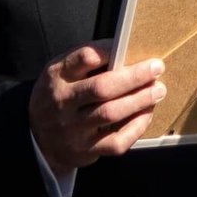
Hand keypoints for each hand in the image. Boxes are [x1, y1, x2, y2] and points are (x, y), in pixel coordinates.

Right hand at [28, 42, 164, 172]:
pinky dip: (136, 127)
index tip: (130, 46)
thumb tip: (125, 51)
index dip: (111, 50)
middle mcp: (62, 102)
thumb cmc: (59, 96)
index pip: (84, 58)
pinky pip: (116, 141)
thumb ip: (85, 62)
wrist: (38, 139)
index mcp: (56, 76)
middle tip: (157, 68)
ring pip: (111, 113)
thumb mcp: (61, 73)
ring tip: (158, 90)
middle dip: (134, 77)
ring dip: (140, 100)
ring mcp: (72, 129)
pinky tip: (147, 114)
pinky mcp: (85, 150)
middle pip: (102, 87)